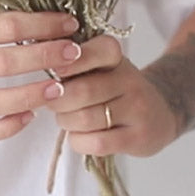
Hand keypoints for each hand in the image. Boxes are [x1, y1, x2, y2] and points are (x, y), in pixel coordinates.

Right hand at [0, 11, 82, 142]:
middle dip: (45, 57)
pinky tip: (28, 116)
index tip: (68, 24)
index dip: (42, 26)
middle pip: (4, 63)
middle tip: (74, 53)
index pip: (6, 26)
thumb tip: (44, 21)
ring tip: (59, 87)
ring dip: (31, 95)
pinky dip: (6, 127)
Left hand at [46, 35, 182, 156]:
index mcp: (115, 56)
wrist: (161, 112)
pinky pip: (97, 143)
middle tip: (52, 102)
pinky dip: (79, 141)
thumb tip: (33, 56)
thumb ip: (70, 60)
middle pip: (82, 91)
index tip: (54, 72)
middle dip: (57, 101)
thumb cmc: (115, 87)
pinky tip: (80, 136)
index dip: (68, 63)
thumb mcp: (99, 65)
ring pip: (86, 119)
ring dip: (66, 122)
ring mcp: (137, 109)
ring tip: (67, 119)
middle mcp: (129, 79)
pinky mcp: (139, 137)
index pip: (93, 52)